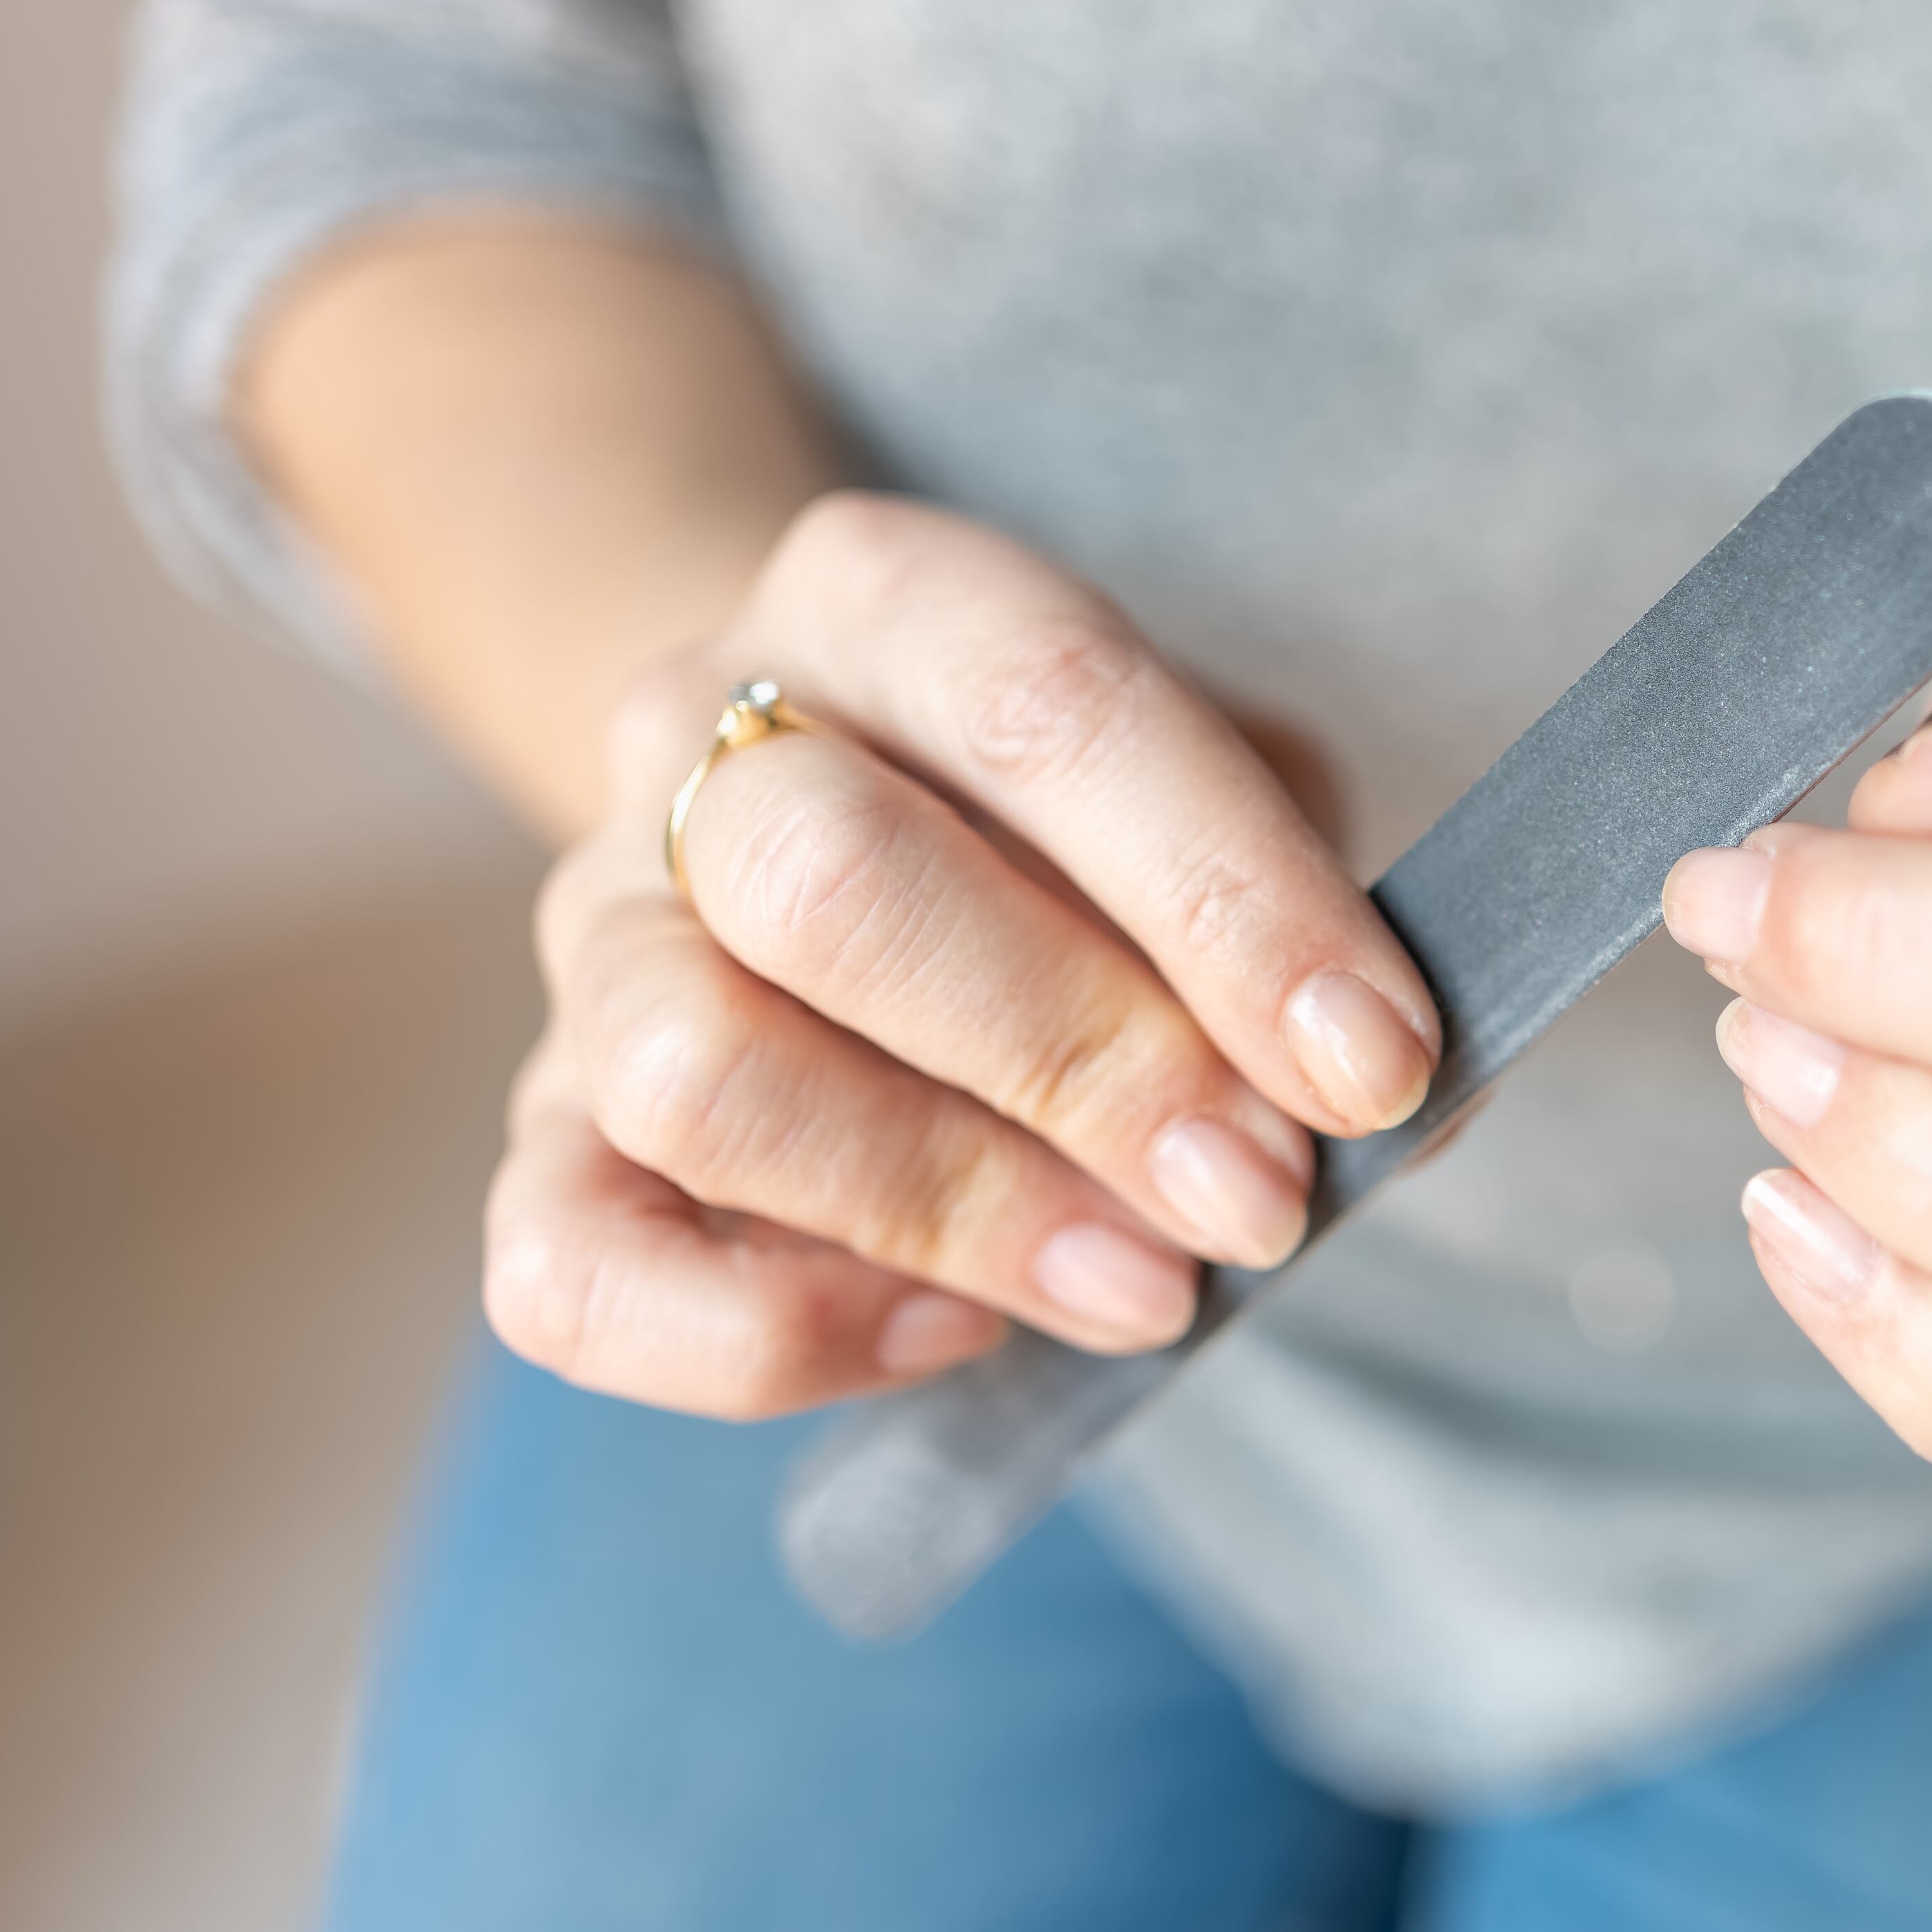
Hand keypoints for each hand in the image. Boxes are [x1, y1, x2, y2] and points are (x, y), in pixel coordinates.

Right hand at [487, 497, 1442, 1417]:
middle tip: (1259, 1194)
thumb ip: (1301, 922)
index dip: (1226, 899)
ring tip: (1144, 1282)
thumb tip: (1393, 1112)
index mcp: (889, 597)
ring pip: (695, 1072)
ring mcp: (596, 937)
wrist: (842, 816)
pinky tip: (954, 1329)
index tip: (1373, 1062)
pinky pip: (573, 1273)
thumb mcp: (1219, 793)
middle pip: (832, 881)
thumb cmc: (1078, 820)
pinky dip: (773, 1334)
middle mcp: (697, 737)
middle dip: (1085, 1064)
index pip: (1049, 701)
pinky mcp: (538, 1134)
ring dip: (952, 1205)